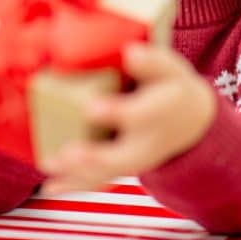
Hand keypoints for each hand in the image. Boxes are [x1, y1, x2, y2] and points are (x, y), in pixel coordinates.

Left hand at [39, 42, 215, 195]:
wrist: (191, 119)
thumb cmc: (172, 86)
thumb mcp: (170, 69)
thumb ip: (151, 62)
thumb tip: (130, 52)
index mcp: (162, 112)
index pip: (141, 114)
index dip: (116, 112)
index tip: (90, 108)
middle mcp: (149, 141)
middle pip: (124, 156)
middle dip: (96, 157)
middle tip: (69, 152)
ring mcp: (136, 159)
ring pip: (108, 172)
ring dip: (78, 171)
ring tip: (50, 162)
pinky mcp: (124, 167)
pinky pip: (99, 180)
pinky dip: (74, 185)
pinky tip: (50, 187)